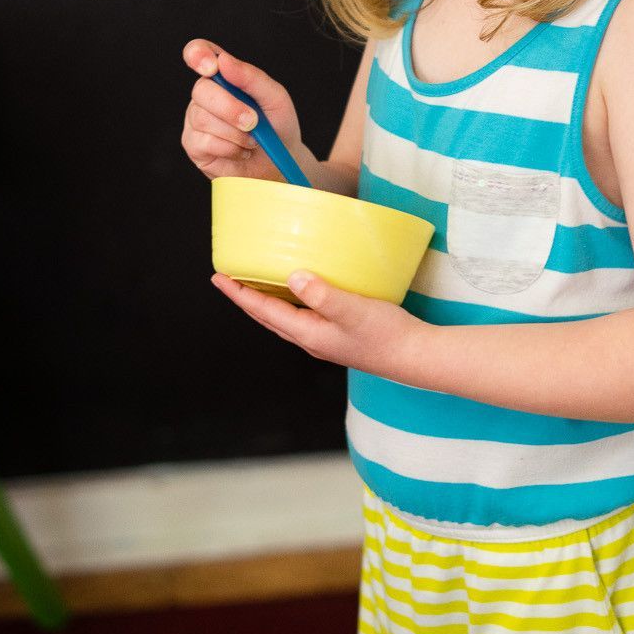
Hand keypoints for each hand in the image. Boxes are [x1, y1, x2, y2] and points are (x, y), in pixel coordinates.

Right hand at [181, 39, 304, 182]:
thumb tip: (224, 61)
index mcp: (224, 76)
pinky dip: (230, 148)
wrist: (280, 163)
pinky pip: (204, 142)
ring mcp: (196, 120)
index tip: (212, 67)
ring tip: (253, 139)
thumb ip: (251, 77)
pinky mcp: (193, 145)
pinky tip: (241, 151)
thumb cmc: (278, 126)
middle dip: (231, 108)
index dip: (198, 54)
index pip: (200, 53)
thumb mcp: (275, 98)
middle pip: (202, 90)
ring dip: (236, 133)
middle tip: (253, 122)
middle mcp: (206, 95)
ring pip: (203, 119)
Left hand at [211, 268, 422, 380]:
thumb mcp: (352, 309)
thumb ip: (322, 294)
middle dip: (246, 297)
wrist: (415, 356)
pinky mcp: (339, 335)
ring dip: (266, 300)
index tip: (218, 277)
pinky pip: (303, 316)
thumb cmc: (386, 334)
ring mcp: (324, 340)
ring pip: (284, 318)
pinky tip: (301, 289)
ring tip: (256, 281)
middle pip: (268, 317)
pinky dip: (291, 301)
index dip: (239, 294)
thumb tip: (292, 277)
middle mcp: (311, 339)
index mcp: (308, 334)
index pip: (263, 311)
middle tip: (229, 278)